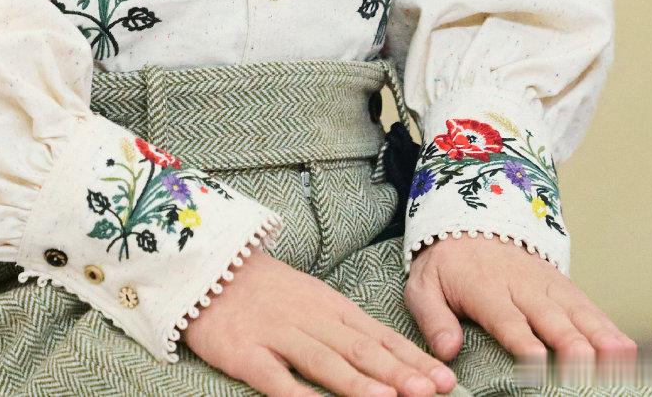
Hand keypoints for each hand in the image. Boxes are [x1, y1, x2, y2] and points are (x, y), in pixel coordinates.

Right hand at [181, 247, 460, 396]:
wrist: (206, 268)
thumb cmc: (266, 292)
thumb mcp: (311, 300)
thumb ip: (345, 328)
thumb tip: (390, 359)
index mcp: (329, 305)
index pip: (378, 336)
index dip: (411, 359)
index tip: (445, 379)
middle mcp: (309, 318)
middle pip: (359, 348)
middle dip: (398, 373)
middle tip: (431, 392)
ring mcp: (277, 334)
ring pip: (324, 361)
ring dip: (360, 383)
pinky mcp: (245, 353)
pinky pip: (275, 378)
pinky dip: (299, 395)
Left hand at [404, 236, 638, 382]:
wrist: (469, 217)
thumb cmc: (446, 262)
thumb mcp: (424, 285)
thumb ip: (433, 318)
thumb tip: (446, 351)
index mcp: (484, 288)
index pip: (505, 317)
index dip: (522, 339)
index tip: (538, 361)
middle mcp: (520, 285)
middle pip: (548, 316)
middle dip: (569, 339)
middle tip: (586, 362)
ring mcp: (545, 284)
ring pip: (575, 310)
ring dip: (598, 333)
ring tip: (619, 357)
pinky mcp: (561, 285)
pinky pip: (588, 307)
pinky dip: (608, 327)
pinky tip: (627, 350)